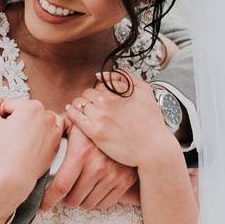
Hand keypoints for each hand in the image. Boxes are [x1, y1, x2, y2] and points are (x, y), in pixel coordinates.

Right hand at [0, 97, 63, 211]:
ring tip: (19, 142)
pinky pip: (45, 135)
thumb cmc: (2, 151)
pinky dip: (38, 137)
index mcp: (33, 106)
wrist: (15, 177)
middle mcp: (48, 115)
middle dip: (15, 122)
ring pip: (36, 122)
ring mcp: (55, 131)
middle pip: (24, 113)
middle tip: (8, 138)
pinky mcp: (57, 144)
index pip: (9, 106)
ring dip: (28, 127)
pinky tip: (28, 146)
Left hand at [39, 121, 138, 212]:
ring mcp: (114, 175)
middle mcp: (98, 166)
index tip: (42, 206)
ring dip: (79, 201)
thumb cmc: (95, 121)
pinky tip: (90, 192)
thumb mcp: (73, 121)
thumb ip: (55, 132)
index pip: (60, 186)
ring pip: (88, 203)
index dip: (48, 200)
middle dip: (63, 199)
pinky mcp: (125, 180)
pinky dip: (95, 201)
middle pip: (73, 199)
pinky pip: (105, 203)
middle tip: (61, 193)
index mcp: (81, 152)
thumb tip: (36, 143)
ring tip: (76, 191)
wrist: (128, 121)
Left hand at [65, 71, 180, 172]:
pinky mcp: (95, 133)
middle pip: (88, 93)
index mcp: (117, 93)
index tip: (103, 97)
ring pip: (79, 103)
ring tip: (83, 109)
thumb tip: (101, 74)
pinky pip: (74, 117)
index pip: (100, 84)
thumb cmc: (151, 122)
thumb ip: (126, 77)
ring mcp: (100, 118)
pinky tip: (71, 111)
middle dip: (90, 97)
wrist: (153, 148)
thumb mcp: (144, 91)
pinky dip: (71, 112)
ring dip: (80, 104)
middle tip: (94, 105)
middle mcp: (107, 103)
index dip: (101, 90)